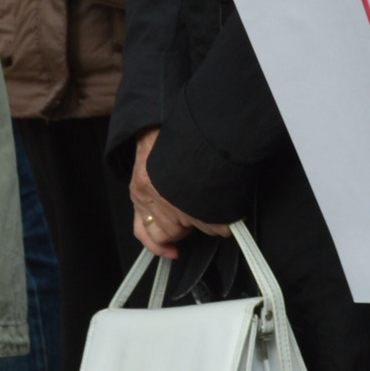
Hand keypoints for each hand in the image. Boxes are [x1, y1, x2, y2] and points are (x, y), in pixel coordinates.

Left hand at [130, 127, 227, 255]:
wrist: (189, 118)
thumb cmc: (172, 133)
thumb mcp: (153, 158)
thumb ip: (153, 185)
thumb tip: (166, 214)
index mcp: (141, 188)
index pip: (143, 229)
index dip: (157, 245)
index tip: (172, 253)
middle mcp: (156, 198)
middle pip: (174, 231)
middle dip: (188, 223)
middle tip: (198, 204)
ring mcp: (177, 202)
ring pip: (197, 228)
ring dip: (209, 218)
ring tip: (215, 197)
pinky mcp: (199, 203)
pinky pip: (218, 225)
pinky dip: (226, 219)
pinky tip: (228, 204)